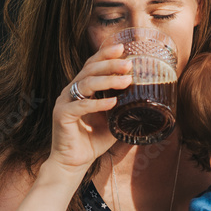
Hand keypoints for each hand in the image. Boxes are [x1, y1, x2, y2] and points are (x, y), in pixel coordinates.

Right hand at [48, 43, 132, 172]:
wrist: (74, 163)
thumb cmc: (93, 141)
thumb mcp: (113, 121)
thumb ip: (124, 108)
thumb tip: (148, 100)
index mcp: (82, 89)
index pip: (92, 65)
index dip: (106, 54)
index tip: (122, 47)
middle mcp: (71, 92)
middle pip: (89, 69)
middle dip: (110, 64)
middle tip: (128, 64)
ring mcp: (64, 102)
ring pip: (85, 84)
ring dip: (107, 80)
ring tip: (125, 81)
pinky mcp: (61, 116)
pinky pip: (81, 106)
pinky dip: (98, 103)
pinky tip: (113, 103)